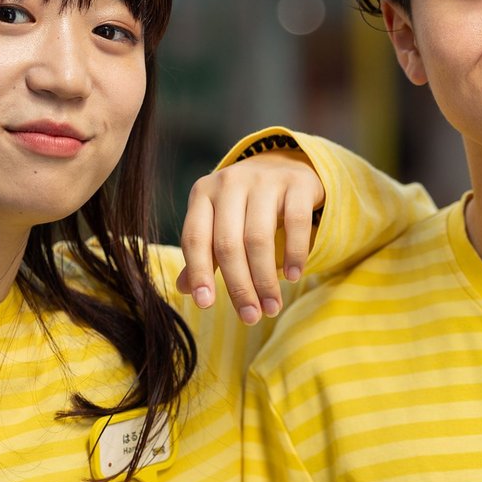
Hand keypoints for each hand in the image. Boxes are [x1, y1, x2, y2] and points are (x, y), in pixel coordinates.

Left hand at [175, 149, 324, 324]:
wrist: (284, 165)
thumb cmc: (245, 205)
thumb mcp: (219, 222)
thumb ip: (204, 253)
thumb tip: (184, 290)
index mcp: (203, 193)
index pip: (195, 238)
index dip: (199, 273)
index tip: (205, 305)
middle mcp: (230, 182)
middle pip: (228, 243)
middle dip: (239, 287)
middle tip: (250, 317)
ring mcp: (264, 180)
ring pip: (259, 238)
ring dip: (265, 280)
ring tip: (272, 306)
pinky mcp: (296, 183)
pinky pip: (294, 222)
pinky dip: (294, 253)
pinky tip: (294, 276)